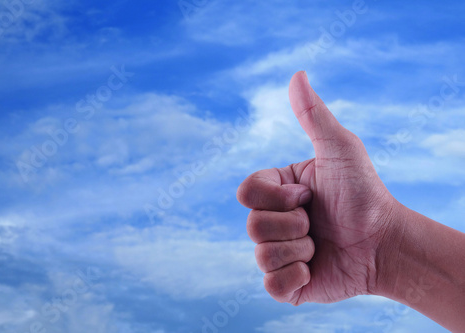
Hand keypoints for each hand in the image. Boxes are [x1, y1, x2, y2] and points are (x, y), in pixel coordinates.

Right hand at [237, 71, 399, 304]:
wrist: (385, 242)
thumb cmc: (364, 192)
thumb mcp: (340, 149)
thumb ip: (313, 116)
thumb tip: (297, 74)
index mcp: (276, 191)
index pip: (246, 192)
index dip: (278, 196)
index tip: (309, 194)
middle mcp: (272, 220)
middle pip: (252, 225)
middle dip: (294, 224)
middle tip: (318, 222)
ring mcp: (277, 251)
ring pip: (262, 254)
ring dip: (300, 249)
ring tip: (321, 244)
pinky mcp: (286, 283)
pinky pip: (271, 284)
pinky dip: (296, 277)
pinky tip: (315, 267)